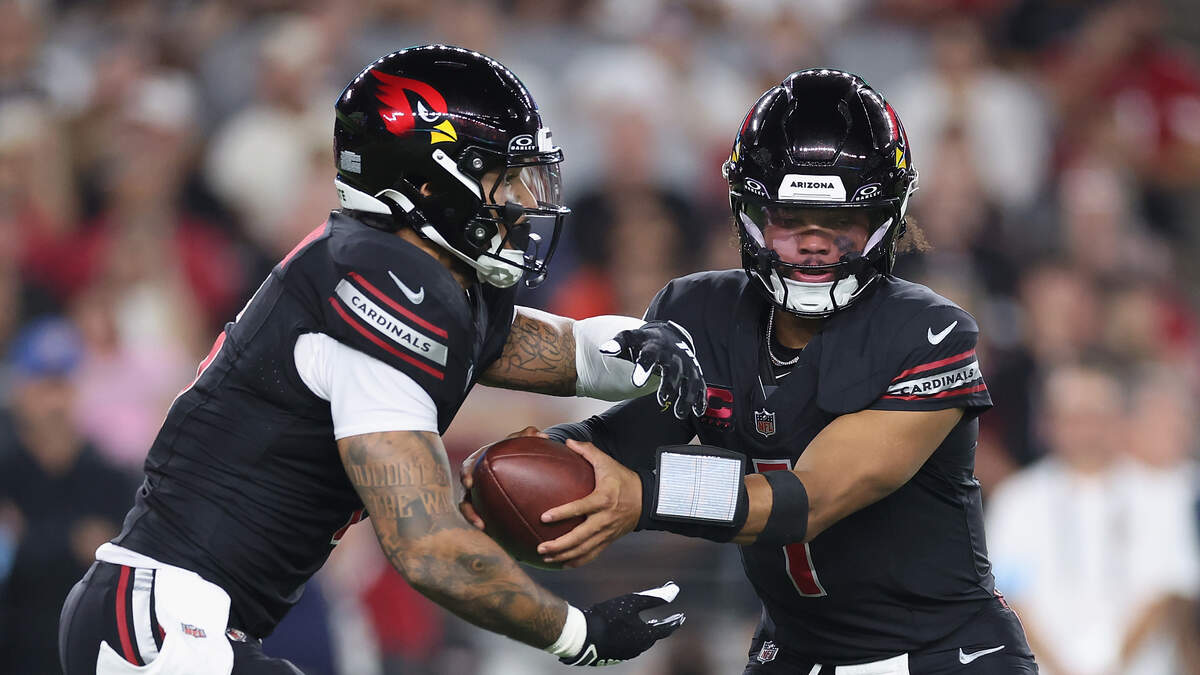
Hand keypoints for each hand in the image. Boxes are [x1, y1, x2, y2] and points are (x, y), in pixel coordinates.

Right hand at [459, 426, 546, 529]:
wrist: (512, 460)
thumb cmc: (513, 447)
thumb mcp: (519, 439)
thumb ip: (529, 435)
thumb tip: (543, 436)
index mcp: (477, 463)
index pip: (467, 468)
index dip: (465, 475)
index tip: (469, 482)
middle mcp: (474, 482)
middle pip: (465, 498)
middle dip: (468, 510)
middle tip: (477, 519)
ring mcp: (478, 497)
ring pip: (471, 512)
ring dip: (475, 520)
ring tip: (484, 528)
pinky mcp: (486, 508)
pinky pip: (486, 519)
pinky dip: (492, 527)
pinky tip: (504, 536)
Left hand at [537, 440, 641, 567]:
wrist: (647, 499)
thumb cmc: (624, 479)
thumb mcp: (607, 462)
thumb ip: (587, 451)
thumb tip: (567, 442)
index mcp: (603, 499)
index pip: (580, 508)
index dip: (562, 513)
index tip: (544, 517)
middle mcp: (604, 519)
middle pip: (580, 537)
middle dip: (559, 545)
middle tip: (540, 547)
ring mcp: (607, 532)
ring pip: (584, 549)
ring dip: (564, 555)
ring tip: (545, 557)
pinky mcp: (609, 540)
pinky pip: (592, 554)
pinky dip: (577, 561)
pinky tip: (562, 563)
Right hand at [561, 581, 684, 666]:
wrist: (582, 637)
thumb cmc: (608, 616)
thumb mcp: (633, 601)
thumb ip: (655, 596)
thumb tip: (675, 589)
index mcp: (646, 636)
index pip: (666, 629)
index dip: (674, 621)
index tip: (681, 617)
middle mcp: (638, 648)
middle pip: (654, 637)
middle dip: (661, 628)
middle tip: (668, 621)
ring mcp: (626, 654)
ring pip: (642, 643)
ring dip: (648, 633)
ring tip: (649, 625)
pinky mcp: (614, 655)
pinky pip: (630, 645)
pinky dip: (635, 637)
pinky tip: (628, 633)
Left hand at [599, 320, 706, 419]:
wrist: (668, 336)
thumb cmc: (644, 342)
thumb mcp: (630, 338)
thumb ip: (617, 344)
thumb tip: (604, 350)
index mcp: (655, 347)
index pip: (648, 356)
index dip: (643, 369)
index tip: (637, 383)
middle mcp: (673, 357)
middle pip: (673, 371)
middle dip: (669, 385)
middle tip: (662, 399)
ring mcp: (686, 366)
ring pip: (689, 382)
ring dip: (686, 397)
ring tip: (679, 413)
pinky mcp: (695, 375)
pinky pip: (700, 387)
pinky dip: (700, 398)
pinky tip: (696, 411)